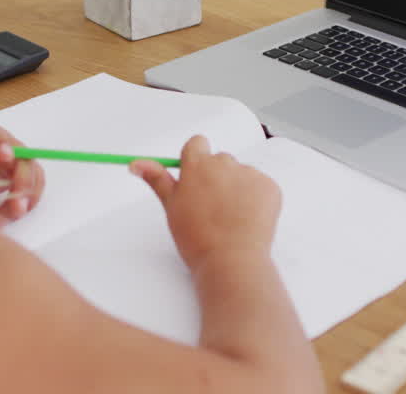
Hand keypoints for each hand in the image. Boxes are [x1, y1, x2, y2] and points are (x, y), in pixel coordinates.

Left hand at [0, 121, 44, 223]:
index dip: (1, 143)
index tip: (6, 158)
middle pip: (22, 154)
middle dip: (23, 180)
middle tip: (17, 205)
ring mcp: (11, 160)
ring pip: (32, 171)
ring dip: (28, 194)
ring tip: (11, 215)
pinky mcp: (16, 176)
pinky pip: (31, 186)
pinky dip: (27, 201)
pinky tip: (12, 214)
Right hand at [130, 135, 280, 271]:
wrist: (231, 261)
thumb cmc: (197, 238)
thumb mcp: (171, 206)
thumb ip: (157, 179)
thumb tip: (136, 163)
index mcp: (197, 165)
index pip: (197, 143)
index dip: (196, 161)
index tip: (196, 180)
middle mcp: (224, 163)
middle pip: (220, 160)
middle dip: (216, 178)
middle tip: (211, 207)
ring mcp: (250, 174)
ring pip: (241, 174)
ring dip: (236, 188)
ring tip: (230, 218)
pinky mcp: (270, 187)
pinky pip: (261, 186)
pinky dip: (256, 199)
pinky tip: (247, 220)